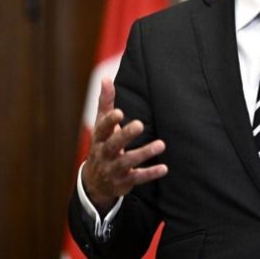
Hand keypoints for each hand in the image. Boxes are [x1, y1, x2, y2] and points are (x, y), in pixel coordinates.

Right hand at [82, 78, 167, 213]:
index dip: (109, 121)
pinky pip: (138, 178)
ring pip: (128, 161)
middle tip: (139, 124)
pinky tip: (164, 168)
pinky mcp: (124, 181)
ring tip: (161, 144)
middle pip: (113, 145)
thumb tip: (105, 78)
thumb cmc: (102, 144)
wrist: (95, 182)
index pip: (101, 129)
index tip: (119, 112)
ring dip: (144, 153)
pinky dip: (150, 174)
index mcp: (99, 139)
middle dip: (125, 135)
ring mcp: (114, 169)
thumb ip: (105, 103)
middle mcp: (104, 154)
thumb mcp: (101, 125)